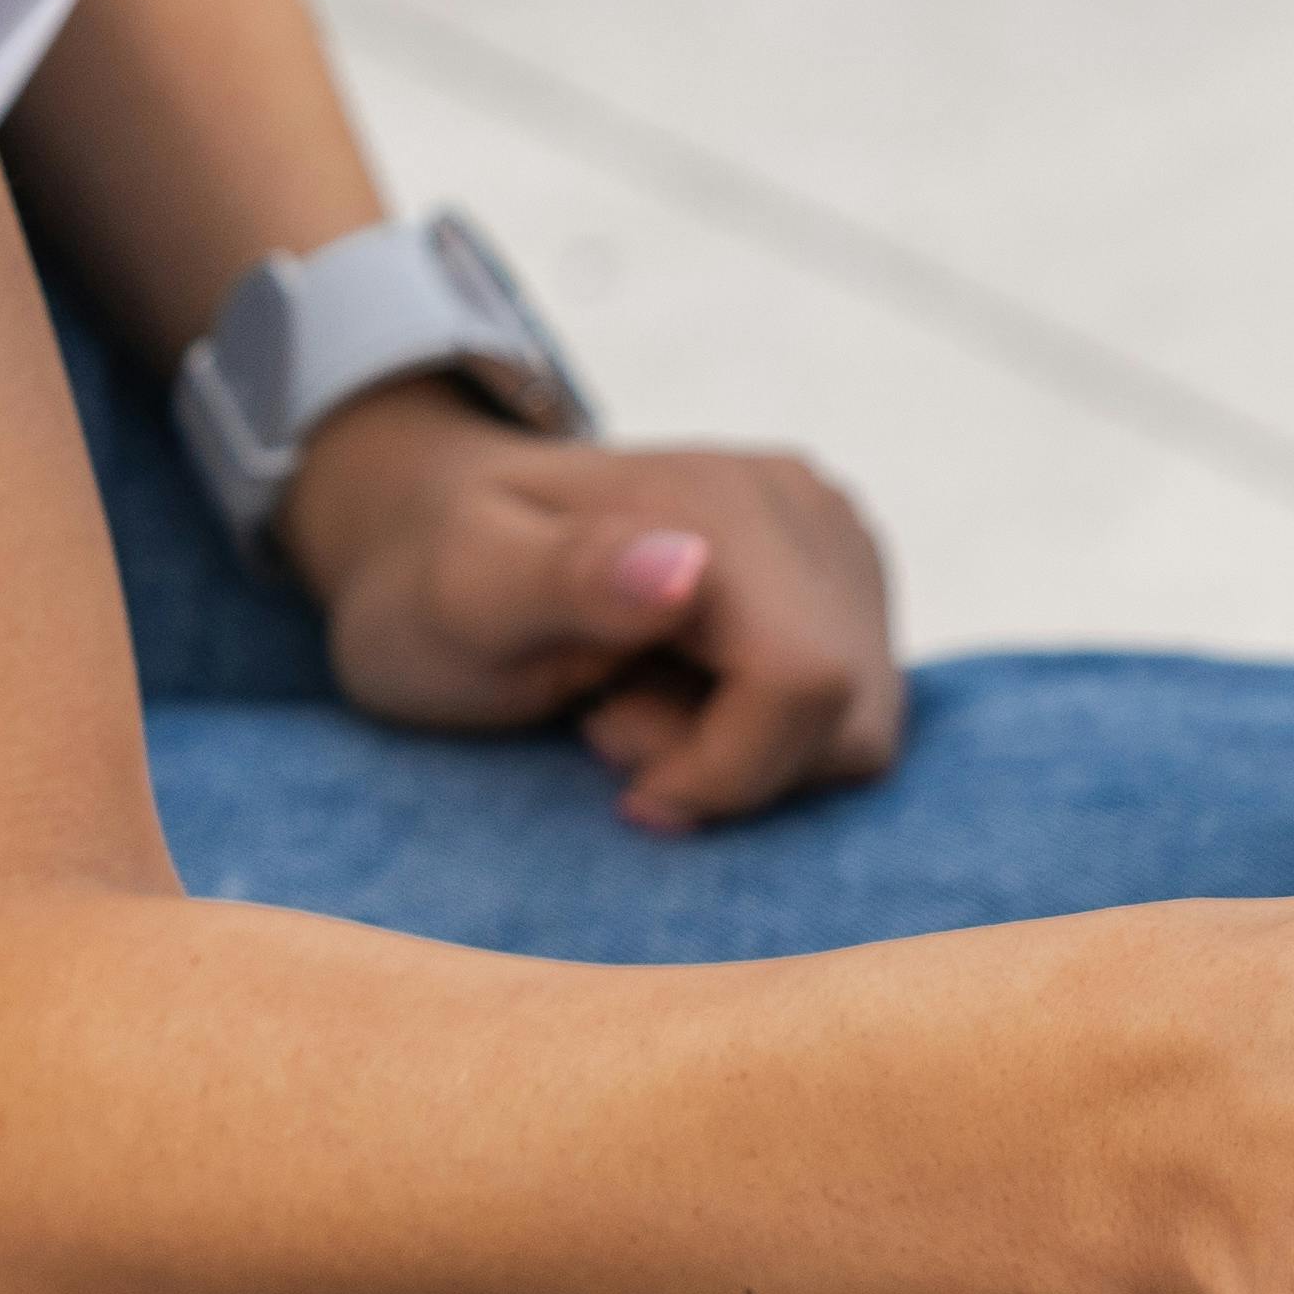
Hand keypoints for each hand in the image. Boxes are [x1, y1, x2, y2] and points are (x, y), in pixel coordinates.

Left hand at [277, 388, 904, 830]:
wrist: (438, 525)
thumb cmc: (431, 578)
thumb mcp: (460, 589)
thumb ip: (567, 578)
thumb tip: (687, 570)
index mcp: (721, 504)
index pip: (805, 683)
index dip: (725, 772)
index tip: (624, 789)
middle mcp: (803, 507)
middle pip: (848, 715)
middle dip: (731, 765)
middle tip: (608, 720)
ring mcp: (836, 540)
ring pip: (861, 724)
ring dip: (750, 756)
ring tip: (637, 699)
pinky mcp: (846, 580)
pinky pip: (855, 709)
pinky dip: (770, 738)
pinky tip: (683, 693)